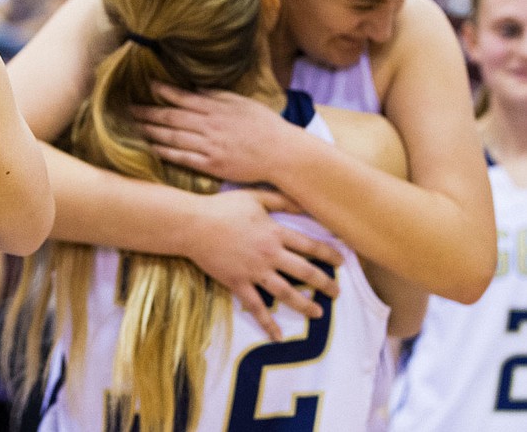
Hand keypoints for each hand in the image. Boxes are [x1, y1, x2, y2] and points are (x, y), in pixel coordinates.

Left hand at [132, 82, 299, 184]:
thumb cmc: (265, 126)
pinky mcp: (211, 165)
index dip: (164, 91)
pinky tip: (151, 147)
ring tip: (134, 126)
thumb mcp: (243, 103)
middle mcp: (209, 126)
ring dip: (151, 131)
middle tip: (128, 108)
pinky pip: (183, 157)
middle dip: (148, 112)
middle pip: (172, 117)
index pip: (184, 98)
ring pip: (173, 137)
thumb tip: (197, 89)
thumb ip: (218, 96)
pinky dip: (165, 152)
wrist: (281, 153)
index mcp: (217, 109)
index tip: (148, 85)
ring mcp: (209, 146)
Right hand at [187, 190, 341, 340]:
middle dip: (324, 283)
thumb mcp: (254, 197)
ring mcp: (254, 271)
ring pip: (286, 292)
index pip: (310, 246)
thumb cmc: (222, 207)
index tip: (342, 261)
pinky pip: (256, 307)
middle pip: (305, 272)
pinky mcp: (238, 283)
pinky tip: (278, 336)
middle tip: (337, 292)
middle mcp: (270, 255)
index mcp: (275, 233)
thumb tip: (305, 202)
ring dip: (304, 305)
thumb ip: (281, 200)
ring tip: (318, 313)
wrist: (192, 224)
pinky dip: (267, 322)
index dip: (329, 254)